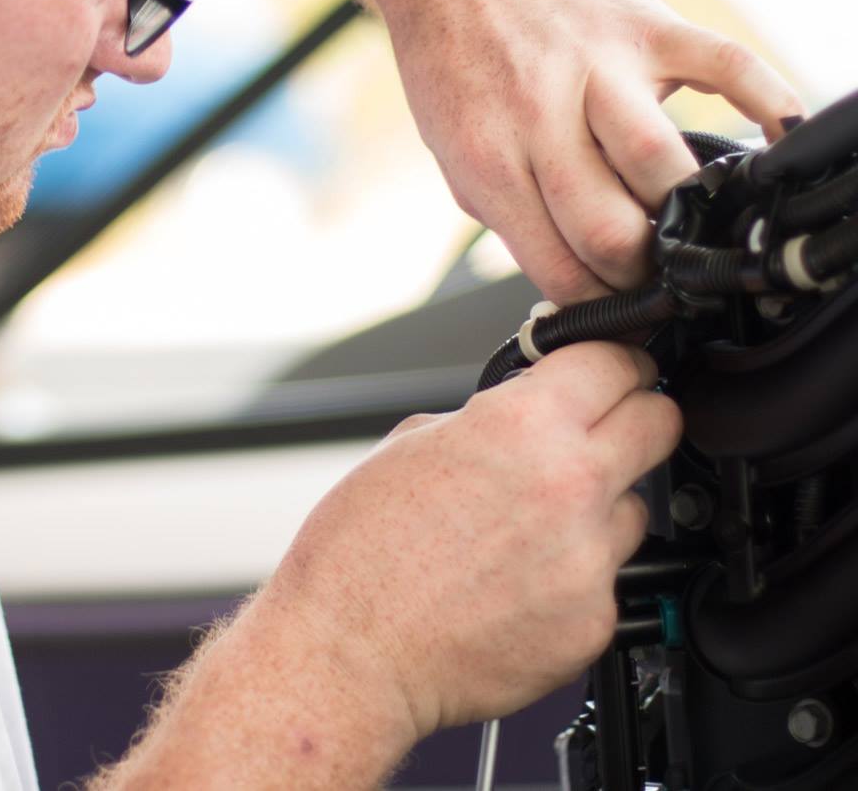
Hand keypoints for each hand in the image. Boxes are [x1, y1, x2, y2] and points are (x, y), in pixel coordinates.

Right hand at [260, 342, 680, 740]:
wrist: (349, 651)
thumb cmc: (361, 549)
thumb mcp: (412, 443)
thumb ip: (487, 419)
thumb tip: (525, 411)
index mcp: (522, 425)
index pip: (617, 361)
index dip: (614, 359)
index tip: (613, 369)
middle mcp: (570, 485)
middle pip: (661, 422)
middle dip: (635, 415)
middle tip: (604, 427)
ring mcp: (590, 560)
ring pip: (637, 506)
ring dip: (601, 505)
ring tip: (533, 525)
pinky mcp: (595, 622)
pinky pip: (608, 578)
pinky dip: (574, 574)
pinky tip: (519, 580)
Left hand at [385, 0, 803, 304]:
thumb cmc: (454, 55)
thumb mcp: (453, 151)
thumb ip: (507, 210)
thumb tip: (565, 271)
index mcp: (490, 160)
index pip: (559, 269)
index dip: (597, 305)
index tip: (617, 309)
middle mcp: (543, 117)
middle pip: (613, 233)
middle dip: (640, 273)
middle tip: (650, 270)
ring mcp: (599, 68)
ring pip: (662, 167)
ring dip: (686, 211)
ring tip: (689, 221)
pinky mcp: (644, 24)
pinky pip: (725, 65)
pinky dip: (766, 101)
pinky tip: (777, 139)